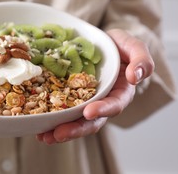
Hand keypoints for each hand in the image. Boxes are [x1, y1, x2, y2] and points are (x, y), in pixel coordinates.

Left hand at [37, 29, 154, 143]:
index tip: (88, 112)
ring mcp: (84, 101)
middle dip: (75, 128)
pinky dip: (49, 119)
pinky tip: (36, 125)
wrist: (99, 41)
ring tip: (44, 137)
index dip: (103, 110)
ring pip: (74, 120)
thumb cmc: (118, 45)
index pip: (114, 104)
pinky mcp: (68, 97)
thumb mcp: (132, 46)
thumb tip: (136, 77)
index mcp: (120, 92)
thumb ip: (141, 59)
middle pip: (92, 120)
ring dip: (59, 130)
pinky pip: (60, 110)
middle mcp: (102, 101)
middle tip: (58, 133)